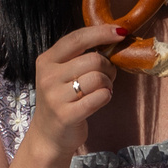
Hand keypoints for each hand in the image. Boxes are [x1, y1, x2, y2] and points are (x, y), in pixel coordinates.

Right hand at [28, 24, 125, 158]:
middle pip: (94, 59)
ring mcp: (55, 97)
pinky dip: (106, 97)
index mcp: (46, 61)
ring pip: (99, 78)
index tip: (120, 32)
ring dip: (108, 84)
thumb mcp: (61, 73)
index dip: (101, 32)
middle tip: (106, 77)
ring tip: (101, 90)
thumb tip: (114, 37)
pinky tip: (98, 100)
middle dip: (108, 67)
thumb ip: (79, 56)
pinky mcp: (66, 115)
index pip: (76, 39)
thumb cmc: (62, 99)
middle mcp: (48, 77)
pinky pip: (100, 97)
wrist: (48, 136)